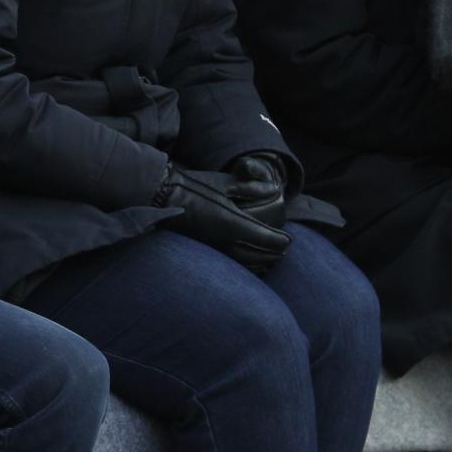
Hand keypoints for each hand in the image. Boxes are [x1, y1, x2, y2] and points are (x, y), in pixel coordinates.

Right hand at [156, 165, 292, 270]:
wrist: (162, 198)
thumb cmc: (194, 188)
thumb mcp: (226, 184)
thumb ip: (251, 188)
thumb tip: (273, 189)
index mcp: (234, 224)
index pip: (266, 239)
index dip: (280, 242)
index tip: (289, 241)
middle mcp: (227, 241)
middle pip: (259, 255)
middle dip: (273, 254)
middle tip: (284, 250)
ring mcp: (216, 248)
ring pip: (245, 263)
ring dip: (260, 263)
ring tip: (270, 262)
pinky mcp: (207, 251)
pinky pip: (232, 264)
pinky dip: (244, 266)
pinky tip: (247, 265)